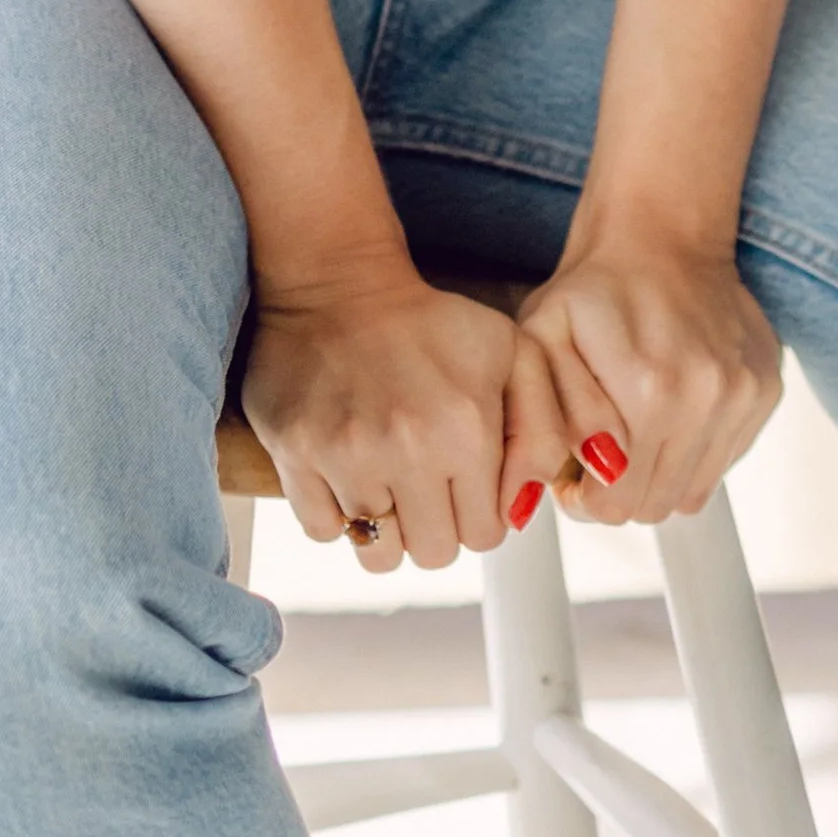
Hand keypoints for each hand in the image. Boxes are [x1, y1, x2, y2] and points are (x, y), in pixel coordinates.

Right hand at [240, 264, 570, 573]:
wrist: (339, 281)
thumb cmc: (430, 323)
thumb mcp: (511, 353)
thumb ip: (542, 432)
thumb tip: (522, 513)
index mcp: (466, 428)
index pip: (485, 534)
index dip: (477, 512)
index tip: (462, 480)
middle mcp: (407, 447)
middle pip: (434, 554)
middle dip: (435, 525)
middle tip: (423, 480)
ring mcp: (346, 454)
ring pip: (378, 555)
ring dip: (386, 528)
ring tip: (386, 478)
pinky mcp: (295, 453)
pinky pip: (323, 532)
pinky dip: (336, 515)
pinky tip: (346, 469)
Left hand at [518, 237, 781, 527]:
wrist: (661, 232)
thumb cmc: (593, 290)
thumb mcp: (544, 344)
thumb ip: (561, 418)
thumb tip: (598, 473)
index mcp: (650, 392)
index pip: (618, 504)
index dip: (586, 497)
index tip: (576, 472)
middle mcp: (708, 398)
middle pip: (657, 505)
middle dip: (622, 488)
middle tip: (603, 446)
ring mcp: (744, 394)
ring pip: (693, 490)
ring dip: (661, 470)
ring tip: (637, 420)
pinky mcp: (766, 389)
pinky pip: (725, 458)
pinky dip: (695, 446)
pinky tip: (674, 401)